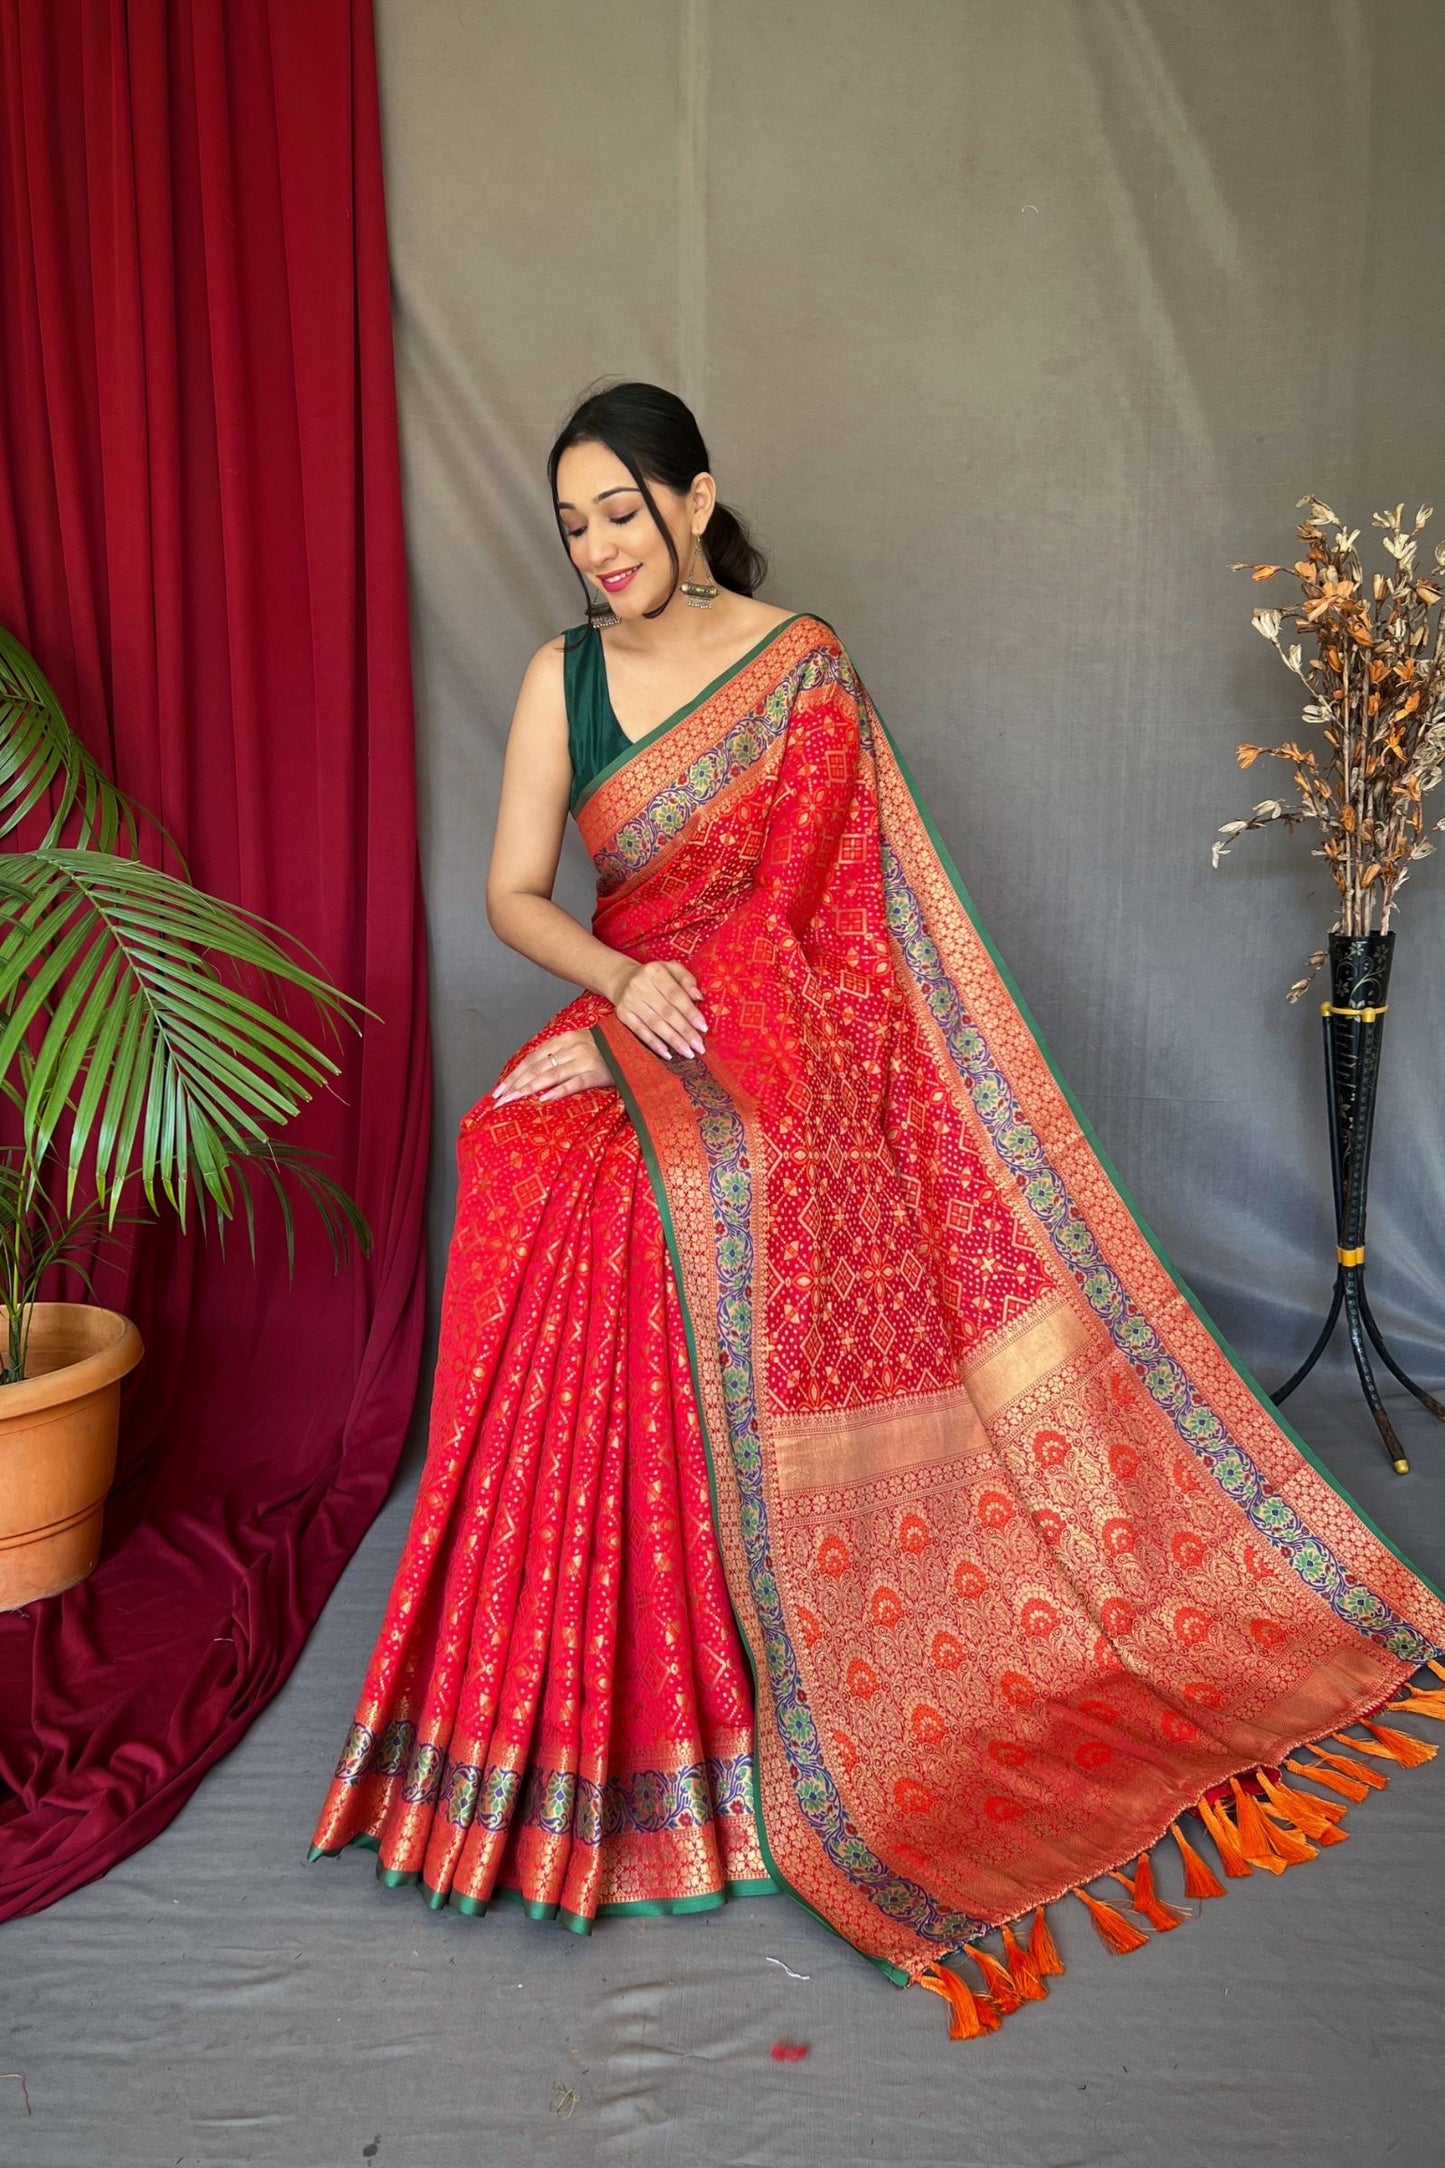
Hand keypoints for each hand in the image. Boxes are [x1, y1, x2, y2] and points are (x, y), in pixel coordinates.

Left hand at [492, 1027, 614, 1103]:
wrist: (633, 1044)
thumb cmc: (603, 1048)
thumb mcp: (578, 1043)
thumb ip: (557, 1054)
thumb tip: (531, 1072)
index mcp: (564, 1039)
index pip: (532, 1058)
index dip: (515, 1073)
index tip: (500, 1088)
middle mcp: (572, 1048)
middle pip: (537, 1067)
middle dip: (516, 1084)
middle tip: (499, 1099)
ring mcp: (585, 1060)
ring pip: (551, 1075)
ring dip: (529, 1088)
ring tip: (513, 1100)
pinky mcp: (597, 1074)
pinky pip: (574, 1083)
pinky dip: (558, 1090)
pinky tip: (543, 1099)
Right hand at [610, 958, 707, 1061]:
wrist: (623, 979)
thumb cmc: (655, 977)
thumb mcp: (672, 969)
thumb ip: (687, 979)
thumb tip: (699, 997)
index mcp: (655, 971)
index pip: (675, 994)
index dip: (690, 1012)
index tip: (703, 1027)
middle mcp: (640, 985)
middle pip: (666, 1012)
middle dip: (685, 1031)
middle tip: (699, 1046)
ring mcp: (630, 1001)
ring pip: (655, 1024)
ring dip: (673, 1040)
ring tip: (688, 1053)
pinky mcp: (623, 1014)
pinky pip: (640, 1031)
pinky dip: (654, 1044)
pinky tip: (667, 1054)